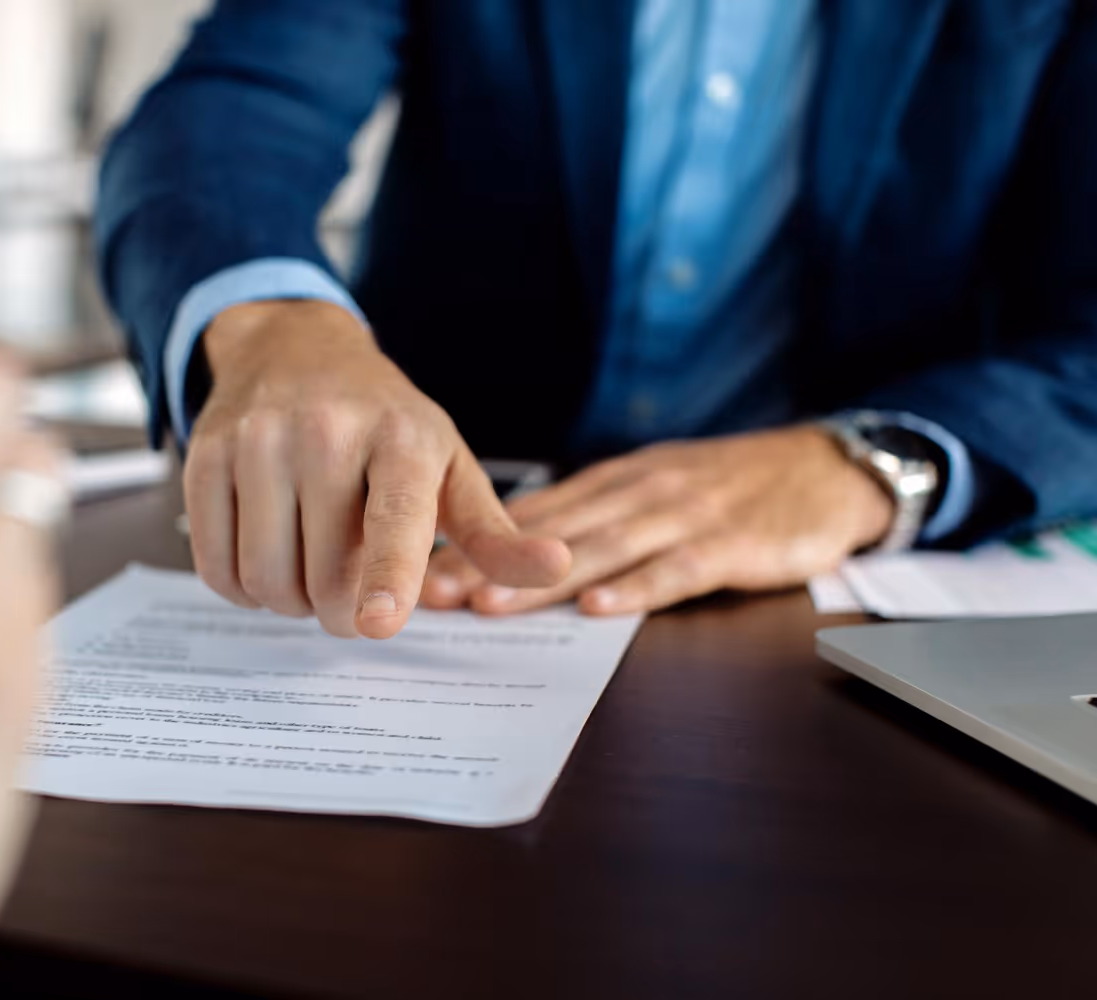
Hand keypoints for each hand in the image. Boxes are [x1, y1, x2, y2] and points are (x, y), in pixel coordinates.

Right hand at [186, 300, 570, 639]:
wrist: (294, 348)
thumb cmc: (383, 422)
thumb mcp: (448, 466)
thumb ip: (494, 533)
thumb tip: (559, 568)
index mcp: (400, 439)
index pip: (392, 520)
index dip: (386, 576)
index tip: (376, 621)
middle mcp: (325, 433)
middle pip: (324, 577)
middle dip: (338, 610)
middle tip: (350, 586)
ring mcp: (258, 441)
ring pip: (266, 579)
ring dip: (289, 603)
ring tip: (308, 567)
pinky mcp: (206, 457)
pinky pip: (215, 567)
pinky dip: (242, 588)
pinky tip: (265, 556)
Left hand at [422, 426, 893, 616]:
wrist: (827, 468)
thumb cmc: (731, 485)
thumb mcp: (655, 486)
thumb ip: (592, 513)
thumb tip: (515, 544)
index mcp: (618, 480)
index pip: (536, 512)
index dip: (476, 538)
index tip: (420, 562)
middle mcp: (641, 492)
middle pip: (554, 531)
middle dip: (486, 561)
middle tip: (430, 589)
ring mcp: (685, 516)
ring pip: (602, 548)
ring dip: (542, 578)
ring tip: (490, 602)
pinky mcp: (731, 545)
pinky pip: (677, 570)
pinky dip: (637, 588)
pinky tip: (598, 608)